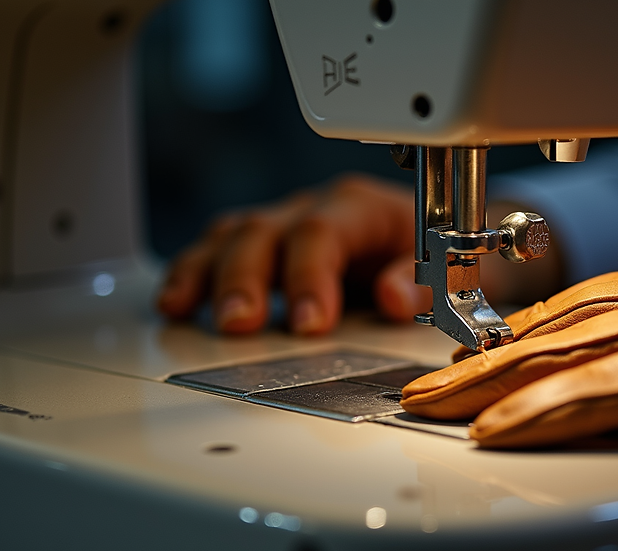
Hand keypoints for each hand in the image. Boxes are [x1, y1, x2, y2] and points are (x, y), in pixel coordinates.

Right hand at [157, 173, 565, 335]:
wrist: (427, 235)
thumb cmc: (429, 249)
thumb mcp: (444, 263)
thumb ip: (424, 278)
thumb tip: (397, 298)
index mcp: (360, 208)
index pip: (324, 233)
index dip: (311, 276)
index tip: (309, 323)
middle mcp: (312, 209)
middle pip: (265, 230)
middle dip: (246, 277)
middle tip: (239, 323)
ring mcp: (282, 224)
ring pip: (232, 235)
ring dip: (205, 273)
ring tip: (182, 309)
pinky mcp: (261, 245)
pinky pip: (216, 249)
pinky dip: (191, 272)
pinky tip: (174, 301)